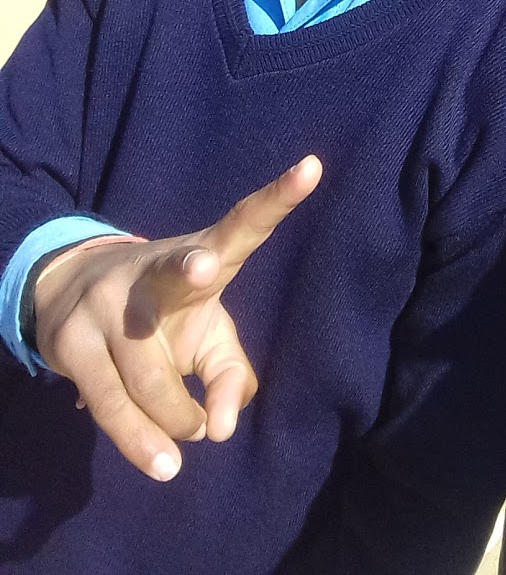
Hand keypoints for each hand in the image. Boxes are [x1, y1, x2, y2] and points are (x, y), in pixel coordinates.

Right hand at [34, 157, 321, 481]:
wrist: (68, 296)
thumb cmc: (163, 315)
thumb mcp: (206, 335)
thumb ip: (229, 375)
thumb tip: (222, 429)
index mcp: (201, 253)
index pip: (244, 223)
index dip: (279, 198)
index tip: (313, 168)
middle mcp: (154, 270)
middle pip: (177, 268)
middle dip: (190, 266)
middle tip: (206, 266)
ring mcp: (108, 304)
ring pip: (149, 374)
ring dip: (176, 415)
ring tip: (193, 433)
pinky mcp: (71, 344)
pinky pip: (111, 402)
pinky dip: (141, 439)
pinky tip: (163, 462)